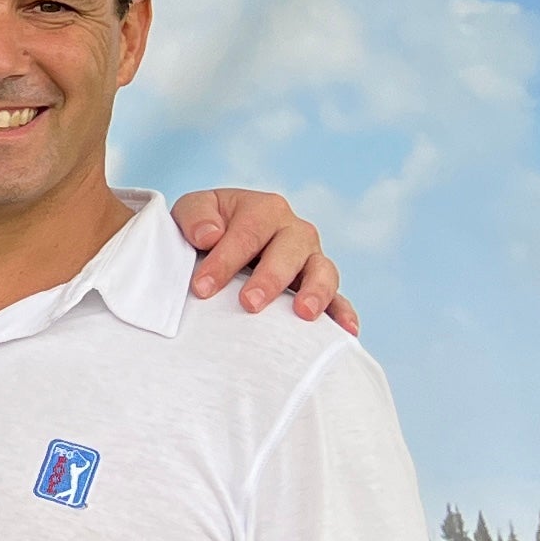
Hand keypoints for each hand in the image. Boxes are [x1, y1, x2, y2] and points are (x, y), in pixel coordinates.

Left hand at [172, 188, 355, 331]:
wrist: (218, 243)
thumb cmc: (206, 228)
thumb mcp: (193, 211)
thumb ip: (196, 216)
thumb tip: (210, 235)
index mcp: (264, 209)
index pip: (247, 235)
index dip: (224, 261)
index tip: (202, 288)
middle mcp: (294, 231)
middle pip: (289, 252)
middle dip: (269, 278)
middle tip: (248, 304)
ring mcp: (311, 259)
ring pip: (323, 271)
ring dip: (315, 292)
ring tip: (303, 313)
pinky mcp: (320, 287)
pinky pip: (339, 299)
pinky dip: (343, 313)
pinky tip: (346, 331)